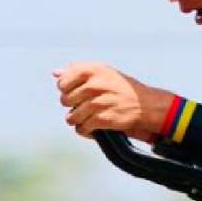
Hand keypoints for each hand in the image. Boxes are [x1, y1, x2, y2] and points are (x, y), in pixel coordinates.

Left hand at [53, 63, 173, 142]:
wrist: (146, 105)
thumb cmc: (122, 88)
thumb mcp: (103, 73)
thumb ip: (78, 71)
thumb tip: (55, 73)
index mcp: (93, 70)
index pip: (63, 82)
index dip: (66, 89)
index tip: (75, 93)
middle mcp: (95, 85)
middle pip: (65, 100)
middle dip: (72, 105)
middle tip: (83, 106)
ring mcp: (99, 103)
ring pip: (72, 117)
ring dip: (77, 120)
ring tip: (86, 118)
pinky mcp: (104, 119)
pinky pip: (82, 128)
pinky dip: (85, 130)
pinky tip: (92, 127)